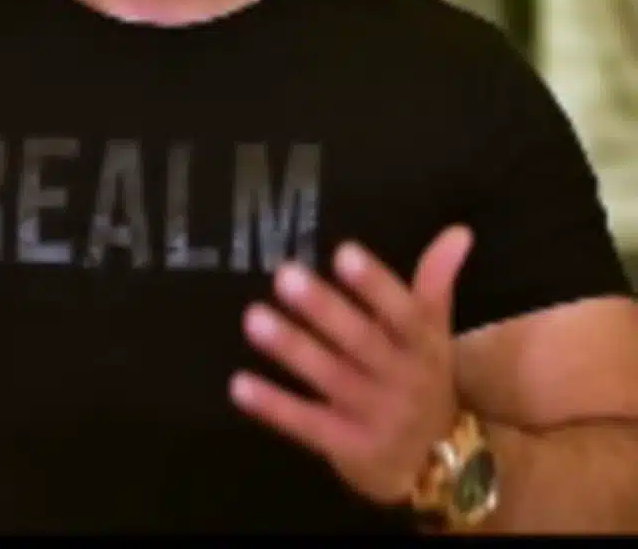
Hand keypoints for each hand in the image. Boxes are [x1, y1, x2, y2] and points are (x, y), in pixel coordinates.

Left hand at [230, 225, 473, 505]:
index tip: (344, 252)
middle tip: (284, 275)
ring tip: (253, 317)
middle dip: (324, 309)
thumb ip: (435, 281)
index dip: (375, 285)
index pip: (403, 312)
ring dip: (292, 349)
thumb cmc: (422, 376)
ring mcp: (376, 416)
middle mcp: (403, 380)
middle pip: (363, 342)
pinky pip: (308, 426)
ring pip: (332, 379)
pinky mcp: (350, 448)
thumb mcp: (433, 332)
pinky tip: (238, 384)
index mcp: (423, 345)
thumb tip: (459, 231)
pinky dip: (274, 406)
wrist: (438, 464)